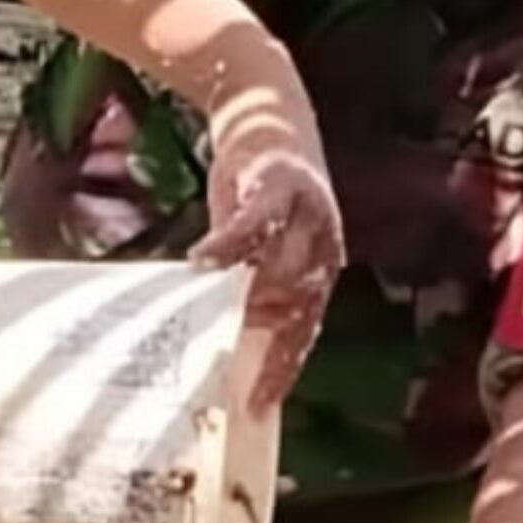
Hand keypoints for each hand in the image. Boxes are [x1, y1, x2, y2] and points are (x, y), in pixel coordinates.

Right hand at [189, 60, 342, 410]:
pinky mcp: (277, 185)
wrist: (268, 113)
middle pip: (293, 308)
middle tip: (224, 376)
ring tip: (207, 331)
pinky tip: (200, 264)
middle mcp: (322, 248)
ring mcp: (305, 217)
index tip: (258, 408)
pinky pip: (252, 224)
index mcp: (320, 271)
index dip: (281, 369)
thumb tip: (222, 338)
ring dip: (243, 301)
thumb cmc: (261, 195)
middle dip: (260, 343)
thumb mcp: (262, 247)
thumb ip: (250, 288)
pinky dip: (227, 246)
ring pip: (278, 271)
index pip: (303, 333)